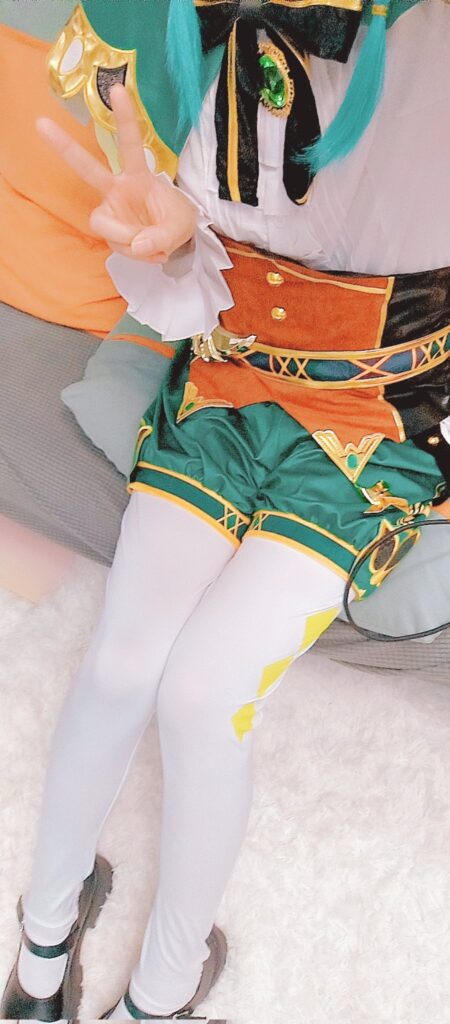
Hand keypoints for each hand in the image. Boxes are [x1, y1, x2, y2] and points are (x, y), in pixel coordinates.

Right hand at [36, 84, 197, 262]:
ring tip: (154, 246)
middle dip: (65, 147)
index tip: (117, 88)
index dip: (125, 118)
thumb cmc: (177, 220)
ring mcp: (111, 211)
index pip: (130, 144)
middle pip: (87, 168)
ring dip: (128, 239)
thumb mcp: (182, 225)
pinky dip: (136, 253)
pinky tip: (150, 251)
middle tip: (41, 123)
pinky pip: (118, 246)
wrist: (175, 242)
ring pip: (103, 224)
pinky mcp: (111, 233)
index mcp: (138, 175)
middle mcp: (117, 189)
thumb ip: (163, 235)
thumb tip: (138, 244)